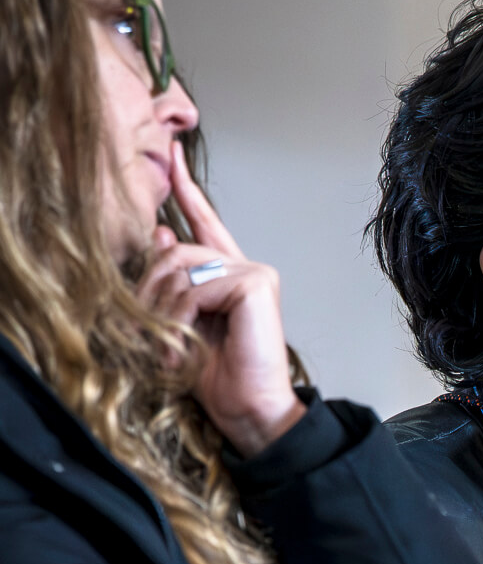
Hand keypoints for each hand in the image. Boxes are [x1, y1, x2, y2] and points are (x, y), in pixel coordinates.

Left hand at [135, 143, 305, 456]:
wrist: (250, 408)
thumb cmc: (219, 377)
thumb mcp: (180, 326)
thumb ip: (172, 282)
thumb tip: (160, 235)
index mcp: (229, 275)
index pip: (205, 222)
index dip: (187, 189)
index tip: (172, 155)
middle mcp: (246, 267)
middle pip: (174, 251)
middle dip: (148, 291)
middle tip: (144, 330)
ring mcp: (255, 272)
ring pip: (181, 267)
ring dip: (162, 311)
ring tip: (167, 346)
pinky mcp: (257, 282)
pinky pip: (197, 284)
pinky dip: (181, 316)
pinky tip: (187, 342)